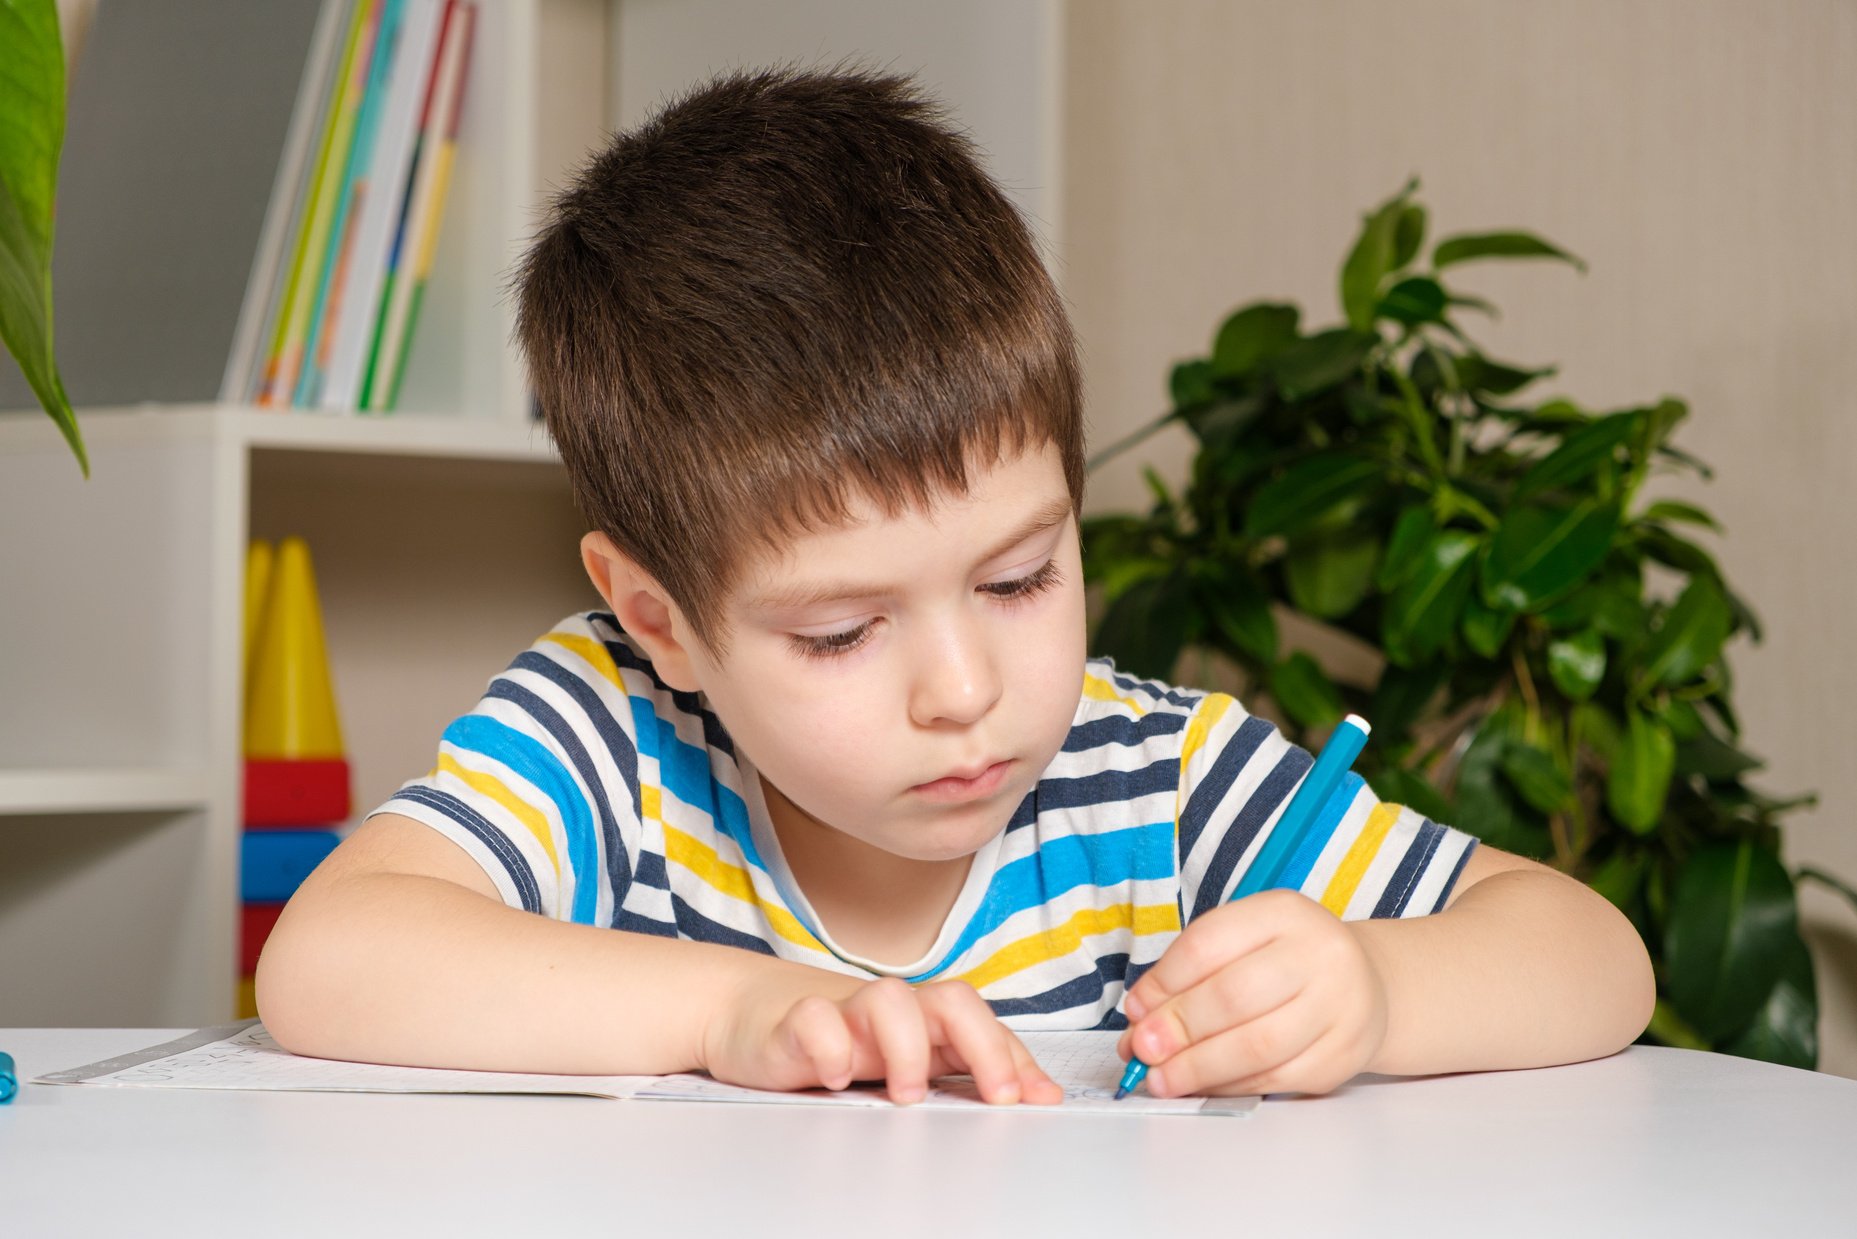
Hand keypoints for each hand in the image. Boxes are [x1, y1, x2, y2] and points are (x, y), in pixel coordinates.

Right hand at [704, 974, 1063, 1105]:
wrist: (749, 1013)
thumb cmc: (838, 1039)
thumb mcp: (904, 1061)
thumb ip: (963, 1072)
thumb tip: (1038, 1094)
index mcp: (924, 1020)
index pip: (983, 1023)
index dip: (1016, 1057)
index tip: (1040, 1099)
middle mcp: (893, 1011)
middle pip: (952, 1000)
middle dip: (984, 1044)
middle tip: (997, 1096)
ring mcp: (846, 1010)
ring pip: (890, 999)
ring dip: (908, 1046)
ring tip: (907, 1095)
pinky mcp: (796, 1019)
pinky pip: (815, 1018)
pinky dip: (829, 1044)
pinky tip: (835, 1076)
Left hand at [1116, 890, 1388, 1096]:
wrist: (1365, 983)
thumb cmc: (1285, 960)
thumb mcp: (1244, 940)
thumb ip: (1191, 972)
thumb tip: (1139, 1018)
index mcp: (1284, 913)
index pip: (1210, 943)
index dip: (1164, 981)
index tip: (1134, 1008)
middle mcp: (1320, 954)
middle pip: (1234, 996)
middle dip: (1178, 1028)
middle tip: (1140, 1049)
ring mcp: (1340, 1007)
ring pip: (1256, 1046)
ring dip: (1198, 1067)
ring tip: (1160, 1078)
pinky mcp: (1343, 1055)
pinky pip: (1276, 1078)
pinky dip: (1229, 1085)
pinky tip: (1201, 1085)